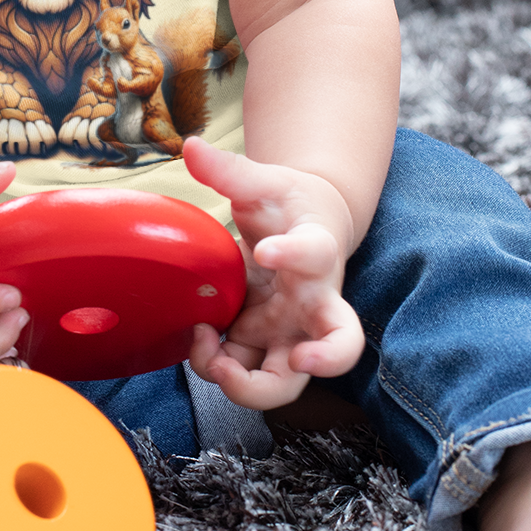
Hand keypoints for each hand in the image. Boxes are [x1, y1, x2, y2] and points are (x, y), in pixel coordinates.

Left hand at [181, 138, 364, 409]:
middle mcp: (314, 302)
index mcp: (316, 251)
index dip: (294, 254)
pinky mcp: (262, 344)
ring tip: (211, 354)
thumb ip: (229, 170)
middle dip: (319, 362)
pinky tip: (197, 337)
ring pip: (288, 382)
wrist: (304, 225)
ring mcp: (290, 330)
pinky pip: (244, 373)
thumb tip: (190, 146)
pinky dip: (215, 366)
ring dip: (248, 384)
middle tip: (293, 359)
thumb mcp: (262, 182)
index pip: (317, 252)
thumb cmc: (287, 206)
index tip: (265, 249)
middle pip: (340, 347)